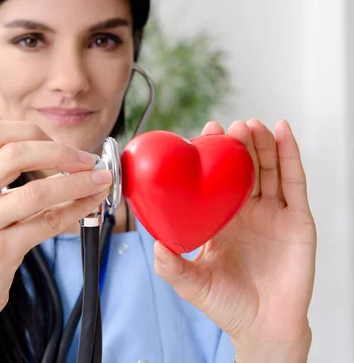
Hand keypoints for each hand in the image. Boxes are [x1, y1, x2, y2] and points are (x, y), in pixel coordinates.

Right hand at [0, 120, 111, 337]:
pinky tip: (91, 205)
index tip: (59, 143)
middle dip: (61, 152)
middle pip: (16, 153)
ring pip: (37, 191)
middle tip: (88, 160)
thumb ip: (1, 178)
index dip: (32, 131)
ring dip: (77, 182)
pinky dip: (76, 209)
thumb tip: (60, 156)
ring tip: (100, 180)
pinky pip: (47, 223)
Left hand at [152, 119, 315, 360]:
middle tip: (229, 126)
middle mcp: (248, 212)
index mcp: (222, 219)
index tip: (204, 131)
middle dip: (237, 143)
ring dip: (261, 143)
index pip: (216, 179)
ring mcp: (274, 214)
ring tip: (250, 124)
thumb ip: (172, 267)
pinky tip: (283, 132)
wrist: (263, 328)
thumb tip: (154, 244)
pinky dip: (290, 154)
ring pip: (269, 168)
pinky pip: (294, 182)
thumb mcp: (192, 284)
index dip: (212, 154)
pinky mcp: (297, 220)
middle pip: (244, 168)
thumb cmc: (228, 306)